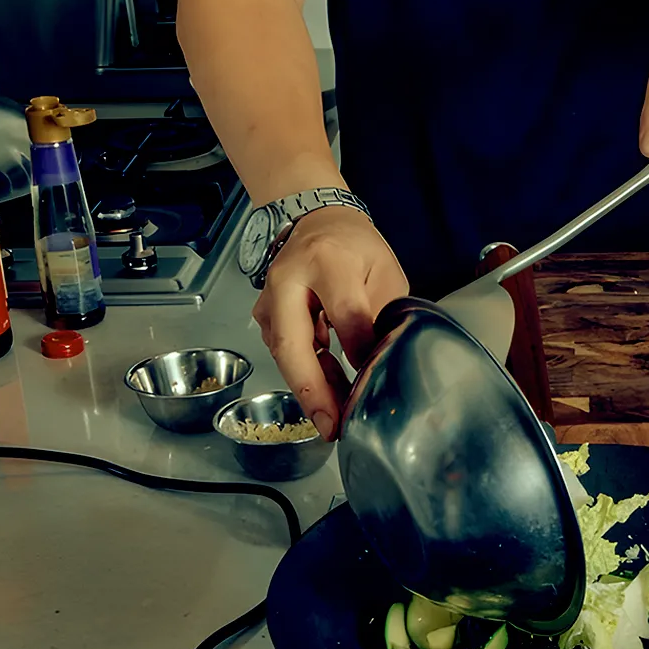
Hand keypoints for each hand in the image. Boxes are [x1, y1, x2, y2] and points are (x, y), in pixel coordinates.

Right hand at [251, 205, 408, 439]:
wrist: (316, 223)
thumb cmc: (355, 249)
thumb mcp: (384, 272)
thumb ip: (383, 314)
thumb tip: (381, 362)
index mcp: (328, 262)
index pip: (344, 314)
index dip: (360, 350)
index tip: (375, 378)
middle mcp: (289, 280)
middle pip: (293, 343)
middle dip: (312, 391)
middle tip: (330, 426)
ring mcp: (269, 299)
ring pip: (285, 354)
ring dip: (311, 389)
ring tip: (337, 418)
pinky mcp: (263, 315)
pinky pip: (284, 352)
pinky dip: (307, 376)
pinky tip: (329, 394)